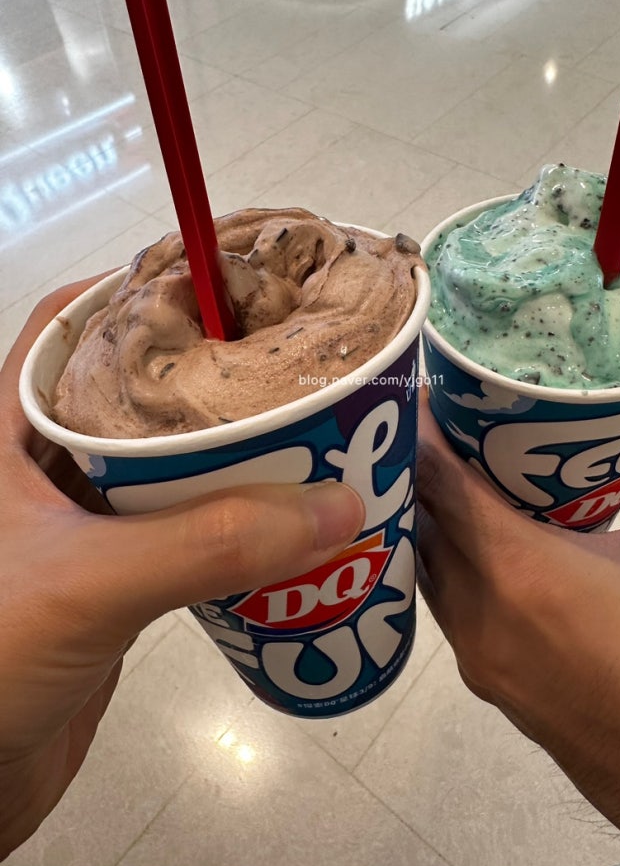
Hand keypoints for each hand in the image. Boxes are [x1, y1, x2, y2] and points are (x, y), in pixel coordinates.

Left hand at [0, 280, 364, 859]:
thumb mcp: (88, 581)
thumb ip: (210, 542)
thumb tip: (340, 506)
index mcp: (8, 427)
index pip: (74, 322)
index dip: (146, 288)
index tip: (232, 284)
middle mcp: (44, 461)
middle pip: (136, 390)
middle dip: (212, 376)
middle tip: (294, 365)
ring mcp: (80, 521)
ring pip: (165, 463)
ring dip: (231, 454)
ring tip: (310, 435)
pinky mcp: (111, 576)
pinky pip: (179, 528)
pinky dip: (229, 520)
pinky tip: (284, 520)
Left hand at [416, 403, 619, 865]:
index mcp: (521, 573)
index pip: (438, 483)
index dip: (423, 432)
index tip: (426, 394)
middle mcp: (479, 619)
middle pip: (423, 524)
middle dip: (424, 471)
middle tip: (449, 428)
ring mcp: (480, 663)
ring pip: (432, 571)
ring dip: (435, 522)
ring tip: (465, 479)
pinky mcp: (495, 692)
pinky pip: (452, 609)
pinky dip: (455, 567)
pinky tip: (489, 546)